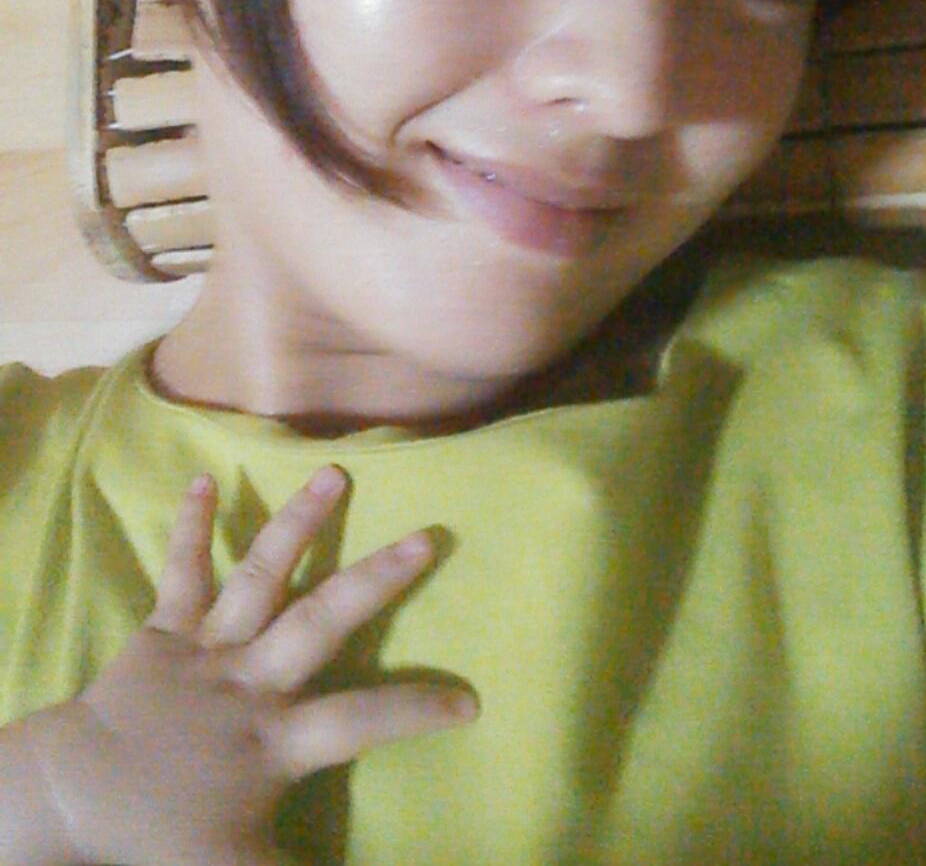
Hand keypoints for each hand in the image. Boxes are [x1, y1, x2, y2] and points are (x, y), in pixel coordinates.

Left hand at [28, 467, 475, 865]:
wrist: (77, 796)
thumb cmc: (164, 833)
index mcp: (274, 739)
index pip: (359, 721)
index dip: (415, 709)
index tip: (470, 700)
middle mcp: (250, 680)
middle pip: (319, 621)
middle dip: (374, 579)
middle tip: (425, 536)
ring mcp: (209, 647)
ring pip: (260, 578)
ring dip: (297, 524)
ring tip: (331, 473)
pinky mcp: (167, 628)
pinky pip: (183, 572)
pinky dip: (191, 526)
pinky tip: (202, 481)